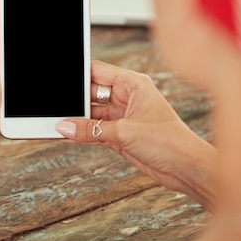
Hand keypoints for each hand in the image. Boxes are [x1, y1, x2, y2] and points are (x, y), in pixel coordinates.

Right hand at [56, 60, 215, 208]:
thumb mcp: (124, 132)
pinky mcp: (120, 135)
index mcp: (133, 84)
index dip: (78, 75)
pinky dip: (82, 133)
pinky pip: (95, 130)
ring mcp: (123, 116)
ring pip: (91, 114)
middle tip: (54, 107)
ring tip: (57, 124)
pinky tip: (67, 135)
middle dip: (74, 101)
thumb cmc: (170, 142)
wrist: (186, 168)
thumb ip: (91, 129)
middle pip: (91, 93)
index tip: (60, 79)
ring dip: (77, 120)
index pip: (98, 71)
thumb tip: (65, 127)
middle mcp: (127, 97)